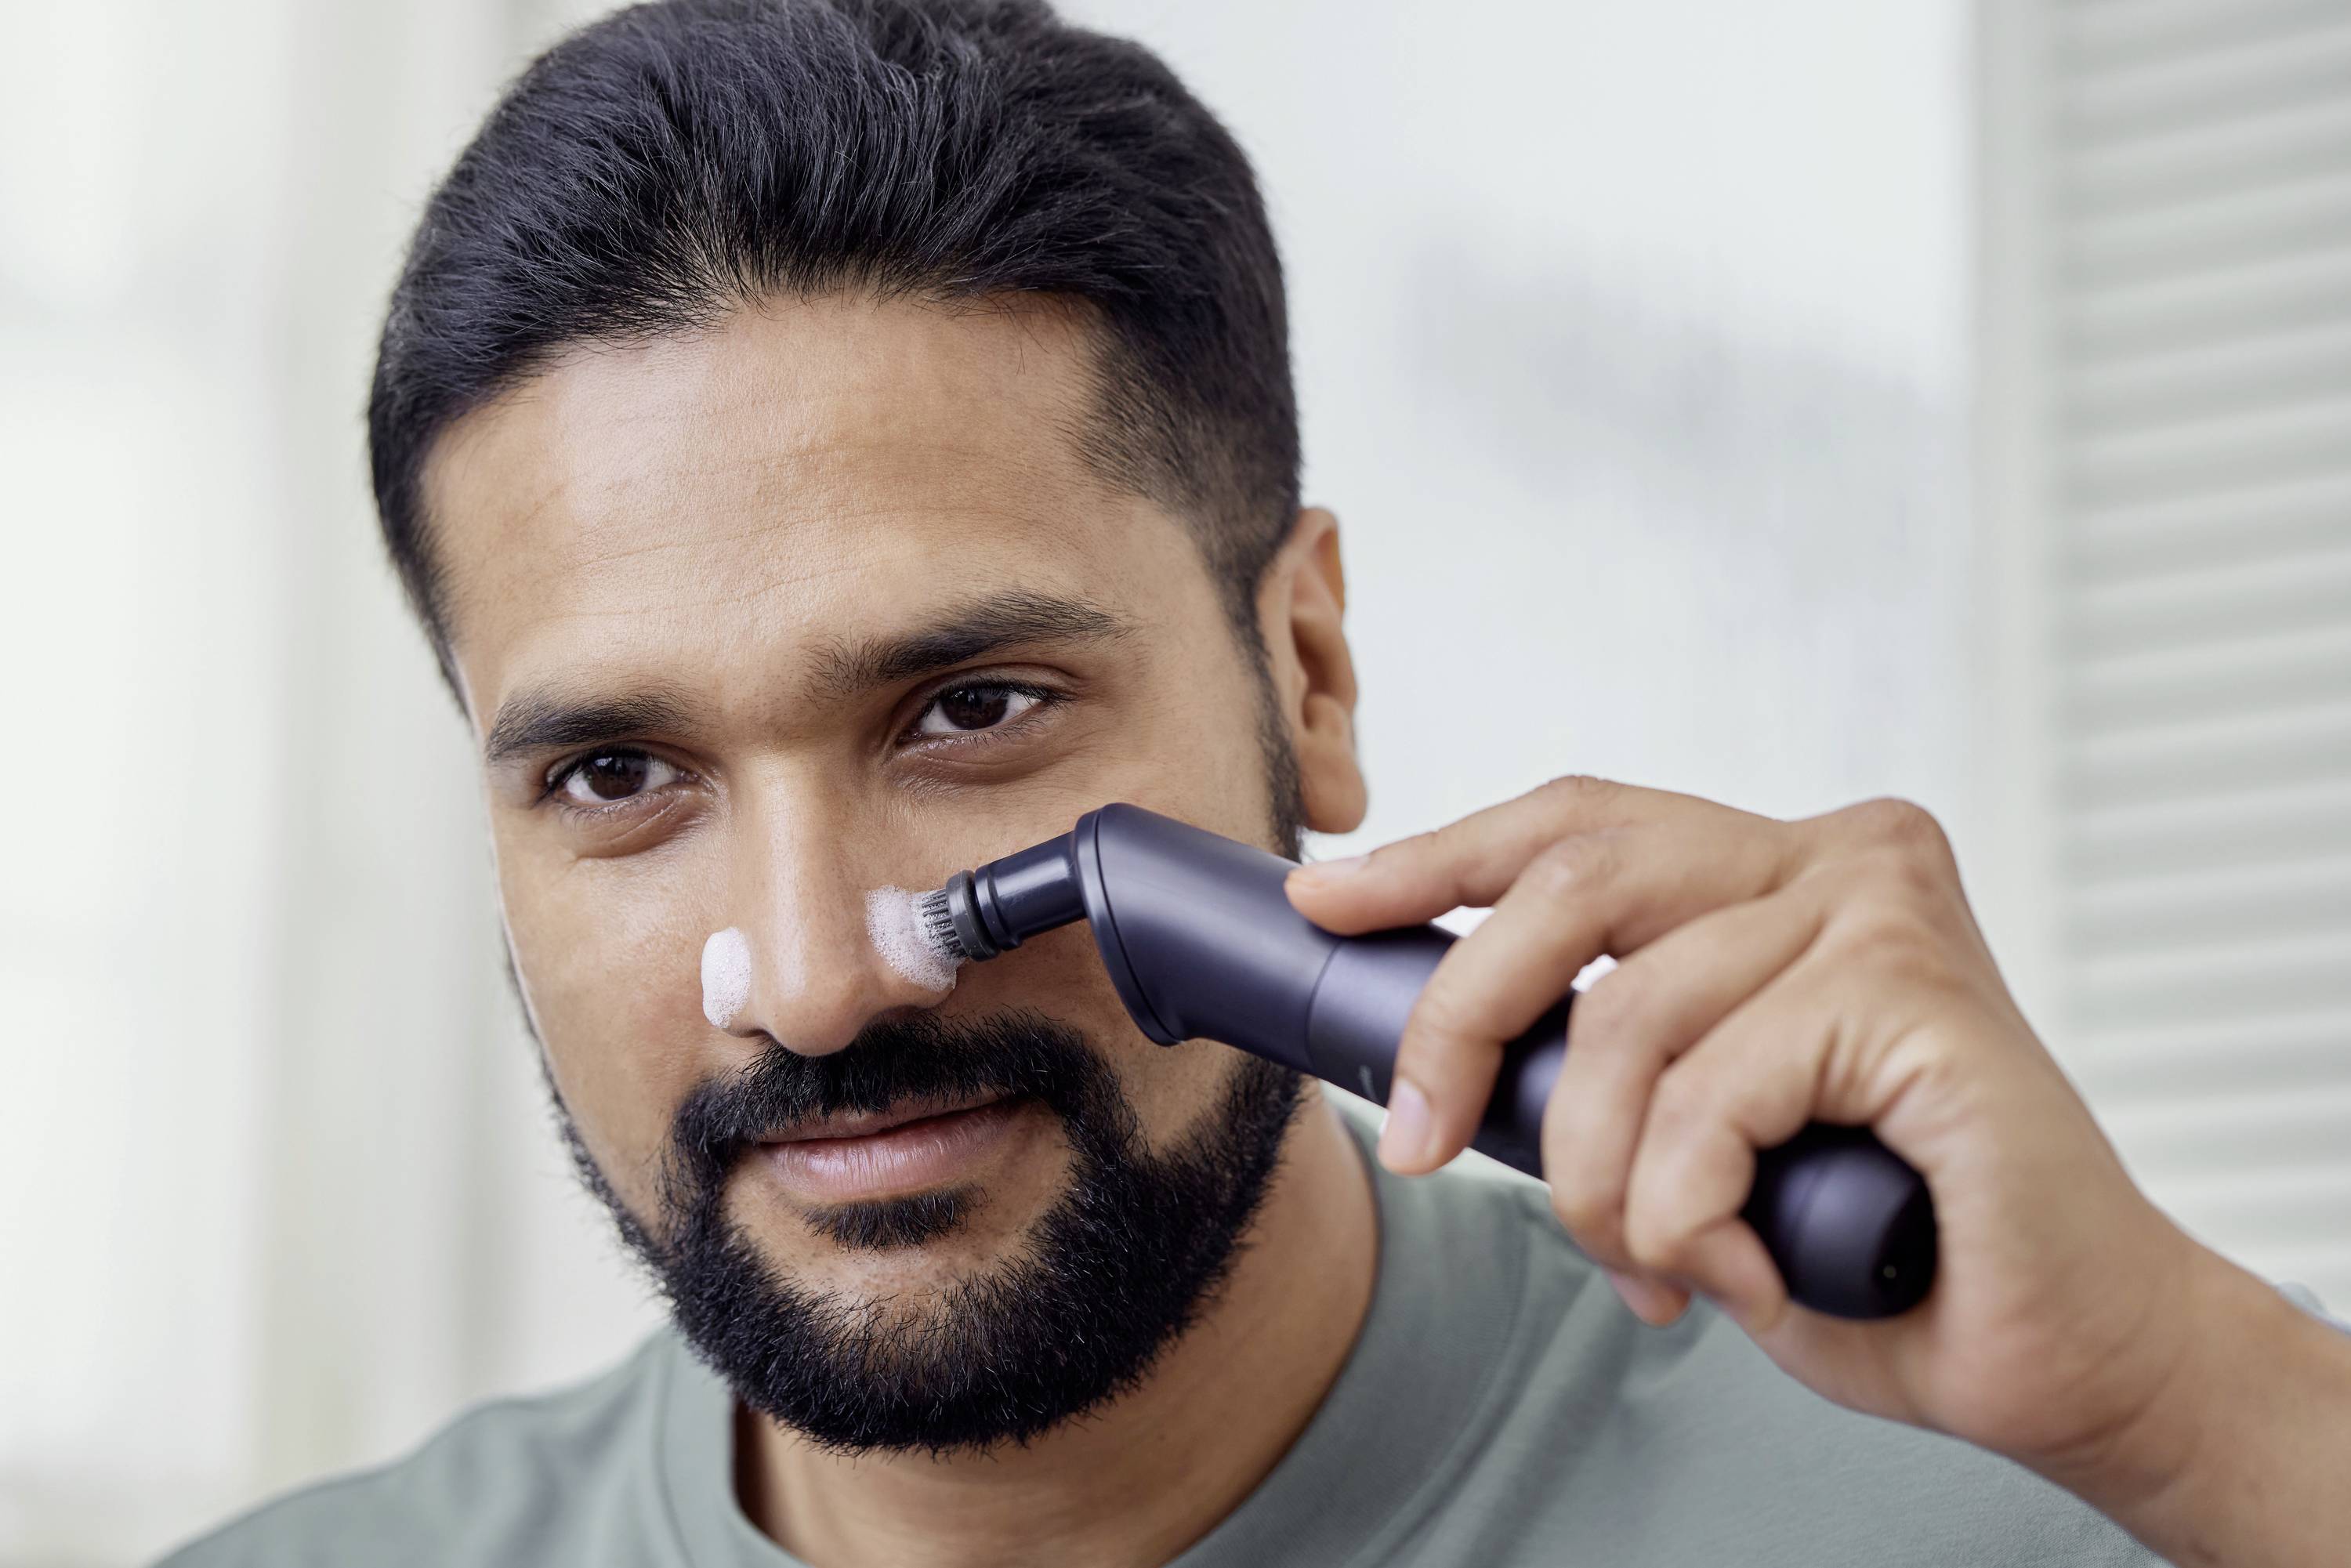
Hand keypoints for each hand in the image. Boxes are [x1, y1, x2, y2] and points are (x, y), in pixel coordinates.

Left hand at [1282, 777, 2279, 1521]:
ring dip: (1598, 1174)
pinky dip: (1690, 1205)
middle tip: (1424, 1141)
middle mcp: (1837, 855)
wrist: (2054, 1351)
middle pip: (1575, 880)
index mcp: (1781, 868)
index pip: (1578, 825)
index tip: (1328, 896)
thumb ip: (1598, 1062)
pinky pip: (1713, 1094)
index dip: (1437, 857)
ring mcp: (1883, 909)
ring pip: (1629, 1016)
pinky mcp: (1919, 992)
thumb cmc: (1867, 1242)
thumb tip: (1434, 1054)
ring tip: (1653, 1257)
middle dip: (1464, 1017)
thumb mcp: (1690, 1125)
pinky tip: (1739, 1260)